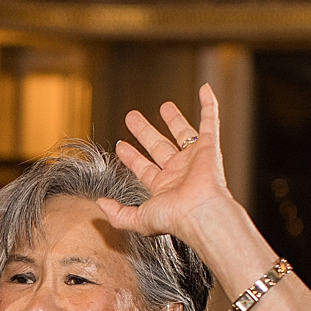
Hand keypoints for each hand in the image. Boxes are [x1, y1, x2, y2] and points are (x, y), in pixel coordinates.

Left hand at [98, 84, 235, 245]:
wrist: (200, 213)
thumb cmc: (173, 218)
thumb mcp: (138, 220)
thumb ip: (118, 213)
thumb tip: (100, 203)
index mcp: (163, 188)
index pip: (144, 168)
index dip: (131, 157)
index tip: (120, 145)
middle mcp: (179, 172)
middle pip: (159, 147)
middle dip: (145, 132)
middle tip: (132, 117)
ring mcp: (194, 159)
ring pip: (182, 133)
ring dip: (173, 119)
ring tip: (164, 105)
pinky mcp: (209, 146)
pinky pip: (210, 121)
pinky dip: (209, 104)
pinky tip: (205, 90)